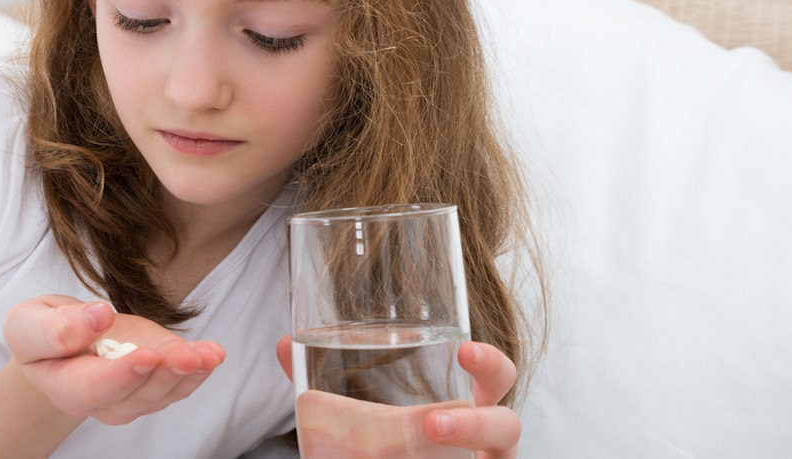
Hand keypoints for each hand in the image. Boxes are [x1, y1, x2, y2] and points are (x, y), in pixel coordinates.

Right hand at [5, 295, 224, 424]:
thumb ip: (54, 328)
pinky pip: (181, 379)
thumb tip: (98, 317)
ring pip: (164, 392)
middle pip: (137, 396)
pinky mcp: (157, 374)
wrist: (61, 338)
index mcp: (66, 387)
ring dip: (190, 374)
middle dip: (165, 376)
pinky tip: (214, 353)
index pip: (95, 388)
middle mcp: (104, 399)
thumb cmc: (41, 330)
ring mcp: (134, 391)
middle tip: (187, 356)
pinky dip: (201, 367)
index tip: (147, 356)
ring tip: (208, 355)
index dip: (123, 375)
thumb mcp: (28, 322)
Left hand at [276, 337, 520, 457]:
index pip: (493, 377)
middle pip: (506, 424)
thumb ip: (328, 386)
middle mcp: (483, 439)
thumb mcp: (364, 420)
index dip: (488, 363)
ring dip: (462, 448)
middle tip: (433, 422)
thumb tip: (285, 344)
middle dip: (480, 422)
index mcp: (466, 405)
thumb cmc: (393, 448)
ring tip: (427, 437)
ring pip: (498, 457)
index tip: (464, 350)